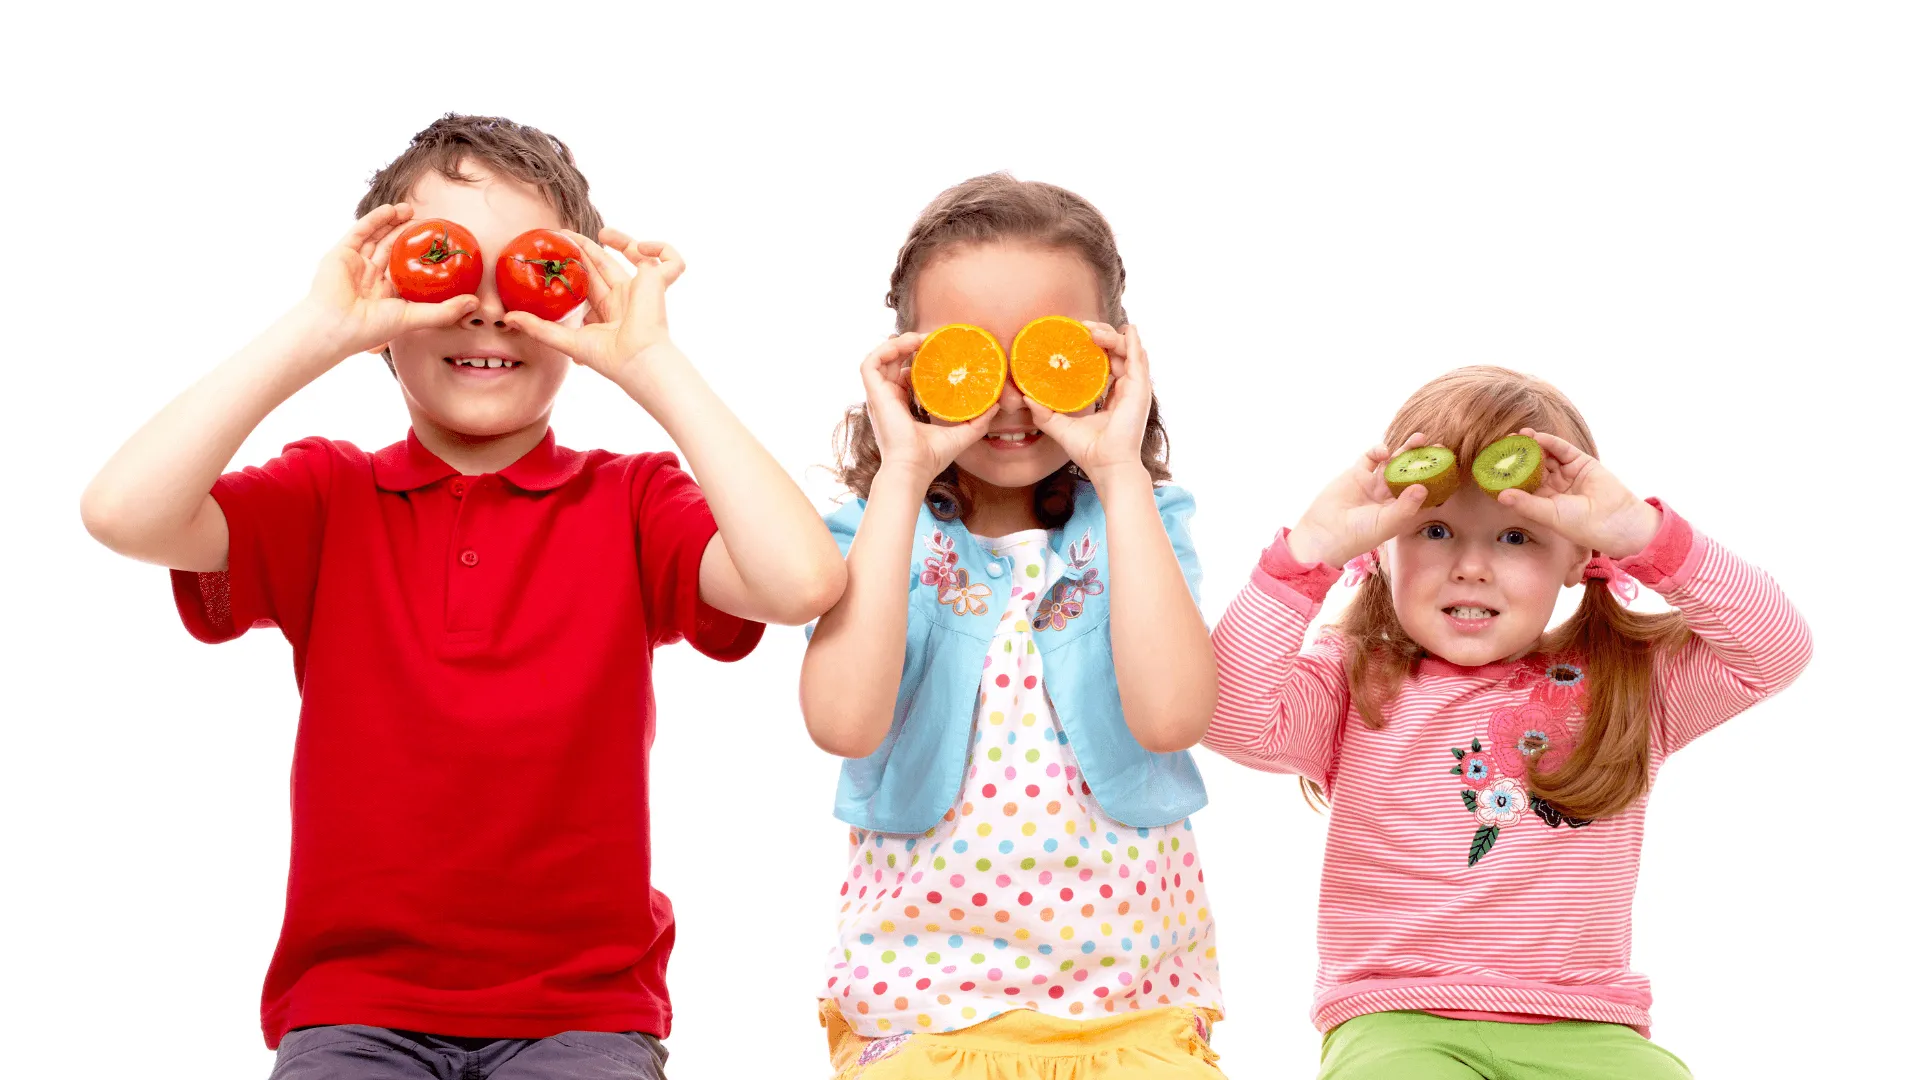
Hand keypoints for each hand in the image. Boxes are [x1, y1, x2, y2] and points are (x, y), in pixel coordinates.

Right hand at [298, 203, 477, 357]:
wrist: (336, 327)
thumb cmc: (372, 327)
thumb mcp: (415, 318)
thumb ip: (444, 311)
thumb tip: (475, 304)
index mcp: (386, 293)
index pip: (407, 268)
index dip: (421, 254)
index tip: (439, 242)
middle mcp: (370, 277)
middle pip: (391, 248)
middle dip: (408, 233)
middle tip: (427, 221)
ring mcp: (355, 264)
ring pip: (377, 237)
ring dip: (393, 222)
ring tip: (411, 209)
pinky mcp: (341, 254)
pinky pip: (360, 232)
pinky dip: (375, 220)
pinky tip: (391, 210)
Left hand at [502, 227, 683, 382]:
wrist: (637, 360)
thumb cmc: (609, 357)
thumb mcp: (566, 340)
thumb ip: (538, 328)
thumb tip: (507, 319)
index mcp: (607, 310)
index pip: (589, 282)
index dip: (575, 265)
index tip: (557, 252)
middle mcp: (626, 298)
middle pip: (606, 265)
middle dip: (587, 248)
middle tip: (565, 233)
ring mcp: (644, 289)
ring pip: (638, 256)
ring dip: (623, 240)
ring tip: (604, 232)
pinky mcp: (660, 282)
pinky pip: (672, 261)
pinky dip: (662, 249)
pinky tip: (641, 247)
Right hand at [863, 332, 996, 483]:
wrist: (914, 469)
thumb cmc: (931, 458)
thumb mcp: (961, 435)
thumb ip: (978, 421)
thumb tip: (996, 405)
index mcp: (901, 407)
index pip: (905, 376)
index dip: (917, 361)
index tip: (937, 351)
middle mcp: (887, 400)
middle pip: (892, 363)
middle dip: (907, 346)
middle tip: (929, 339)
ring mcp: (879, 397)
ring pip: (879, 359)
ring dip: (896, 344)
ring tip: (918, 338)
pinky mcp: (874, 395)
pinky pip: (870, 364)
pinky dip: (884, 350)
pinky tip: (905, 344)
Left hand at [1025, 322, 1147, 485]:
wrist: (1107, 465)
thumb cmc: (1089, 450)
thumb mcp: (1061, 427)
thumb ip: (1045, 414)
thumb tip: (1025, 398)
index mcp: (1111, 396)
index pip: (1105, 363)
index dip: (1093, 347)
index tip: (1076, 336)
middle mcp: (1124, 389)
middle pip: (1117, 352)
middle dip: (1101, 335)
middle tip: (1082, 328)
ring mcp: (1134, 388)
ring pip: (1127, 351)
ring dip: (1111, 336)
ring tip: (1092, 330)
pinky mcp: (1139, 389)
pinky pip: (1139, 359)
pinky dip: (1133, 343)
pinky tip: (1128, 330)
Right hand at [1286, 434, 1433, 567]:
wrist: (1324, 533)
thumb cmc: (1357, 536)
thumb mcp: (1386, 524)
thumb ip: (1405, 506)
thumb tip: (1423, 487)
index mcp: (1400, 509)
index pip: (1422, 490)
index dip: (1435, 478)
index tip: (1447, 465)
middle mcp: (1388, 495)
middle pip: (1410, 473)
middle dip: (1423, 460)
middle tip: (1438, 447)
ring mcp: (1373, 483)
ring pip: (1393, 462)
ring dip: (1405, 450)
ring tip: (1419, 438)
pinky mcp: (1356, 474)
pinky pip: (1370, 458)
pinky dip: (1378, 452)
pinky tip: (1384, 452)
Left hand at [1496, 428, 1660, 558]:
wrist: (1616, 521)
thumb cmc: (1582, 525)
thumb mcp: (1549, 514)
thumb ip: (1526, 503)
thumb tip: (1500, 496)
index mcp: (1543, 501)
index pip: (1521, 484)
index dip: (1507, 475)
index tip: (1491, 465)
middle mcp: (1553, 485)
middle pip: (1530, 466)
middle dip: (1516, 456)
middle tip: (1499, 445)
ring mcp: (1566, 473)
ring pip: (1544, 455)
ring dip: (1530, 446)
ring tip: (1515, 437)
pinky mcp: (1580, 462)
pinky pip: (1562, 449)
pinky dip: (1549, 442)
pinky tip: (1536, 437)